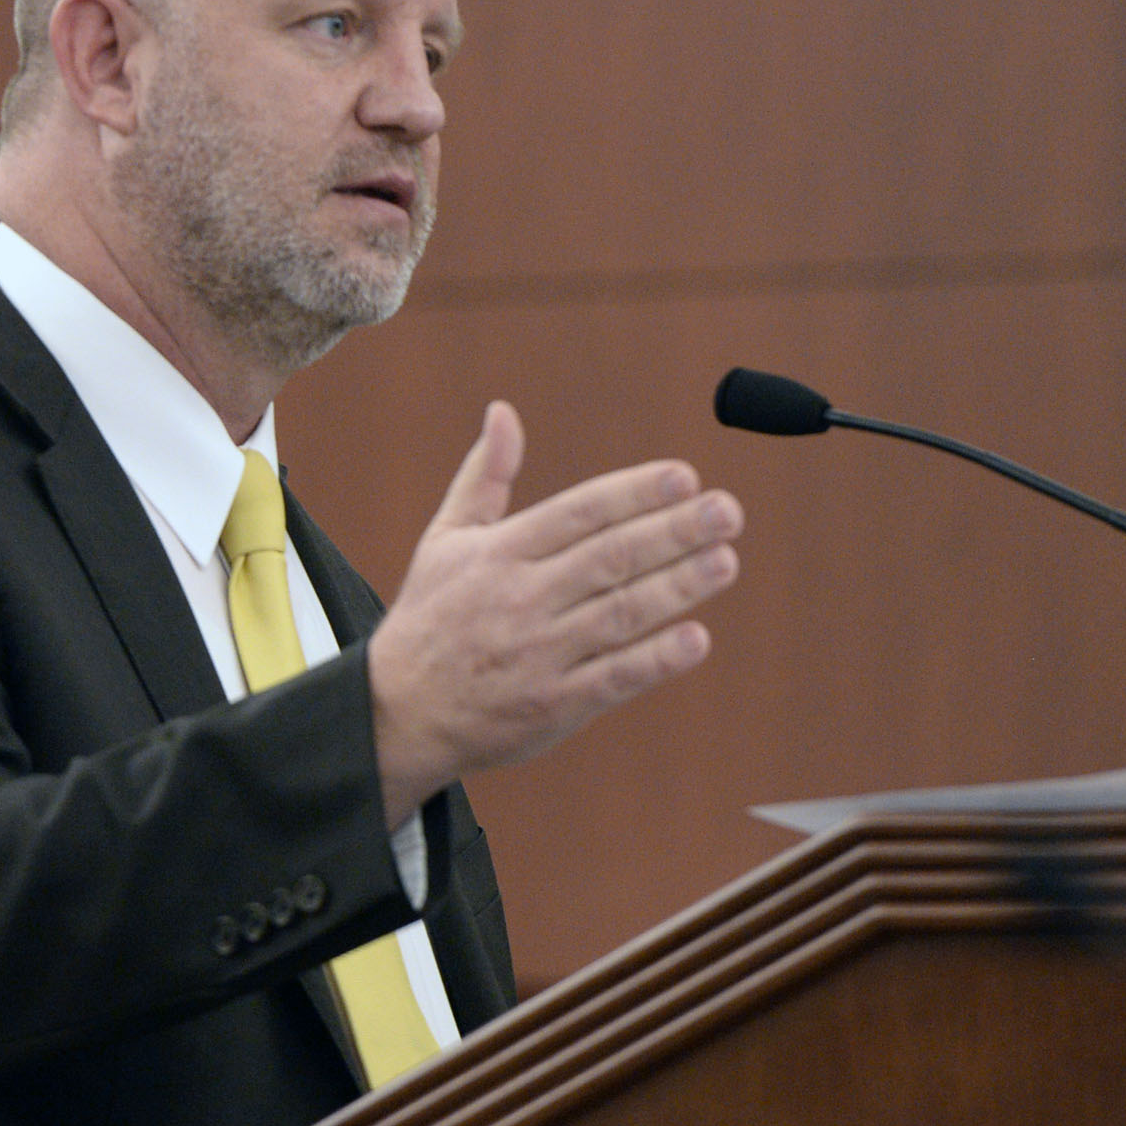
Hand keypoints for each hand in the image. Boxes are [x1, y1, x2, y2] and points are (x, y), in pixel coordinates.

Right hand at [367, 402, 742, 820]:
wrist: (398, 713)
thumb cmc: (430, 618)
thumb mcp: (445, 539)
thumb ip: (483, 476)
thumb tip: (501, 412)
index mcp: (500, 554)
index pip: (578, 513)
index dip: (633, 493)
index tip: (684, 476)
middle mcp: (522, 599)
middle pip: (610, 558)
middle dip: (673, 532)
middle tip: (727, 511)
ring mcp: (540, 655)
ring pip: (620, 614)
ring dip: (677, 587)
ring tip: (725, 560)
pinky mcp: (554, 705)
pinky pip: (612, 679)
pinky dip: (654, 660)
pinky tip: (696, 638)